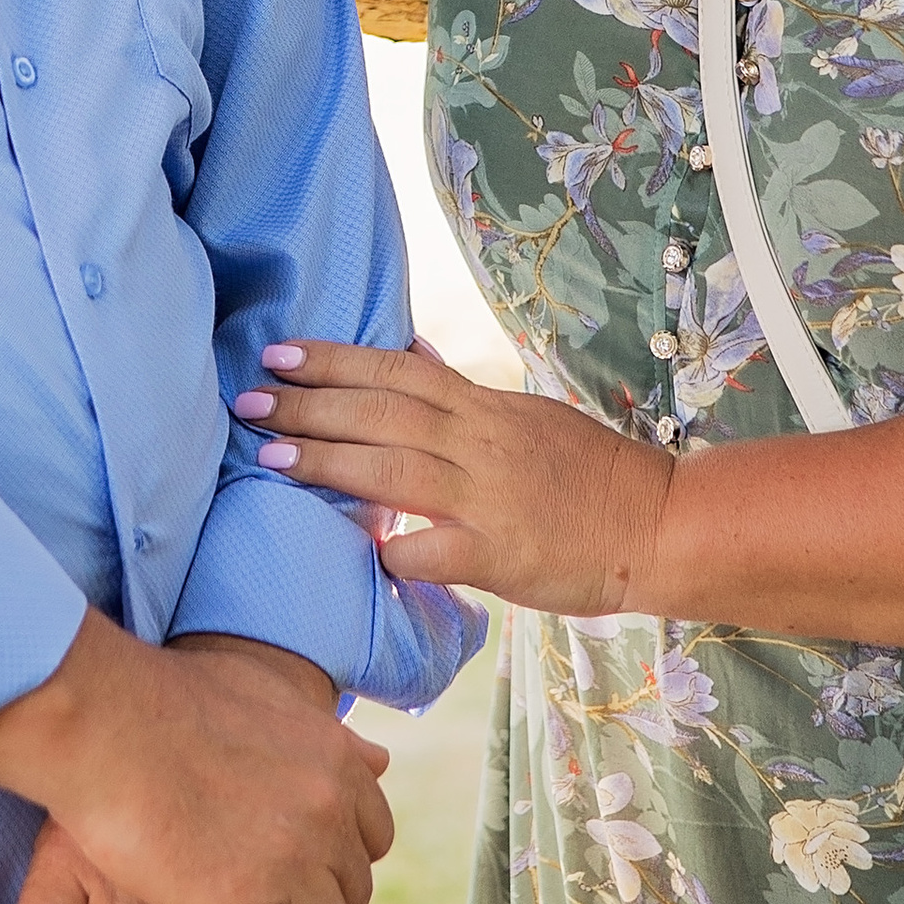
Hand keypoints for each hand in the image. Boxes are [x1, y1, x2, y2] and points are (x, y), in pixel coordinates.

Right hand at [0, 616, 391, 903]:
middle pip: (351, 892)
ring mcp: (289, 862)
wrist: (109, 720)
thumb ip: (322, 732)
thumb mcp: (265, 692)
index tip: (299, 869)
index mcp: (337, 762)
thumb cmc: (168, 698)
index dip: (335, 860)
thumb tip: (379, 759)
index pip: (372, 838)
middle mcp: (327, 813)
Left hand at [238, 348, 903, 645]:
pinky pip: (434, 550)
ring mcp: (489, 496)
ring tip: (271, 457)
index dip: (335, 359)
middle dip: (310, 405)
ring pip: (394, 468)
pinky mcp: (499, 554)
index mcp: (483, 406)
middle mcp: (480, 441)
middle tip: (247, 399)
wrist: (657, 523)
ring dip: (328, 462)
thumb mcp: (522, 413)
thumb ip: (460, 389)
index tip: (278, 352)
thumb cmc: (587, 472)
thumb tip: (409, 349)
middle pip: (381, 412)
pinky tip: (349, 551)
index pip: (396, 370)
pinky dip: (391, 549)